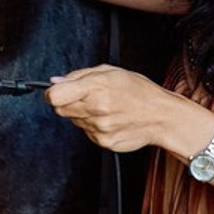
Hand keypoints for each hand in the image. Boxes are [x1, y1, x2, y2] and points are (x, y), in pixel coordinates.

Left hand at [45, 65, 186, 152]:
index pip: (56, 96)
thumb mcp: (110, 71)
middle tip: (86, 97)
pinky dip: (93, 126)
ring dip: (83, 114)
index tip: (57, 91)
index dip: (52, 93)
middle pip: (60, 109)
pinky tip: (110, 119)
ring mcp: (100, 127)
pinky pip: (86, 132)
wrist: (161, 116)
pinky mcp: (104, 141)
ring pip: (74, 121)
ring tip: (104, 107)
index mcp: (97, 86)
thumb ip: (79, 75)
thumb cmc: (138, 91)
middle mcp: (97, 108)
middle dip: (68, 102)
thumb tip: (55, 81)